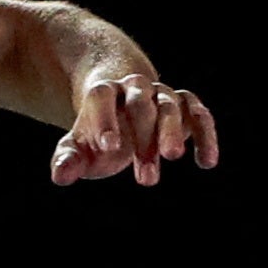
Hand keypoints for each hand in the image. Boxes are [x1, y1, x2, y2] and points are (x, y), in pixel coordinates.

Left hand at [51, 72, 218, 187]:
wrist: (124, 113)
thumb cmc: (98, 136)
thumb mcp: (79, 147)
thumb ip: (67, 160)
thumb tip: (60, 176)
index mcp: (104, 93)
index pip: (101, 97)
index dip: (104, 120)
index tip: (108, 149)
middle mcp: (134, 88)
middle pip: (139, 103)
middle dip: (143, 138)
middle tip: (145, 179)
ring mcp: (162, 94)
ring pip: (169, 106)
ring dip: (170, 135)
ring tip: (172, 160)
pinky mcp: (186, 106)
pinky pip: (199, 115)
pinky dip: (205, 135)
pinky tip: (207, 162)